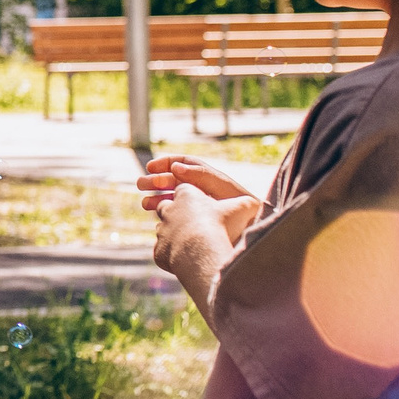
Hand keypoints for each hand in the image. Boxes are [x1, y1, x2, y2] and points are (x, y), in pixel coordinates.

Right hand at [140, 155, 261, 242]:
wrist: (258, 236)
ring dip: (158, 199)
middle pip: (176, 181)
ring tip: (145, 204)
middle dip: (157, 181)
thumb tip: (177, 167)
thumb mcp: (225, 190)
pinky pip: (179, 216)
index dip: (166, 162)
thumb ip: (202, 177)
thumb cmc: (248, 212)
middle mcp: (205, 191)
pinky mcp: (200, 224)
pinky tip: (158, 219)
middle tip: (139, 185)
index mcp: (211, 179)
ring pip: (175, 199)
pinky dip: (167, 216)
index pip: (185, 164)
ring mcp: (202, 208)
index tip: (150, 167)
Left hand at [152, 182, 239, 312]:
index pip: (184, 191)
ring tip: (194, 245)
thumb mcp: (243, 208)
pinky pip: (164, 252)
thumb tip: (260, 203)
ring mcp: (162, 231)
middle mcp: (169, 209)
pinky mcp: (158, 251)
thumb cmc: (225, 226)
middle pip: (167, 207)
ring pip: (165, 230)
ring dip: (176, 235)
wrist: (203, 252)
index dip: (193, 198)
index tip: (203, 206)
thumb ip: (248, 204)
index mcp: (186, 194)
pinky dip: (174, 255)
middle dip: (179, 214)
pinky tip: (189, 261)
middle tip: (196, 224)